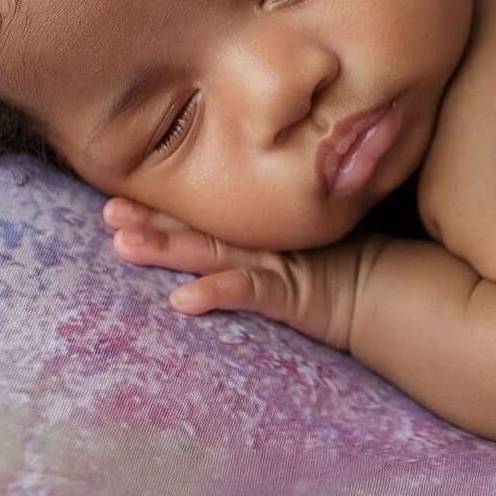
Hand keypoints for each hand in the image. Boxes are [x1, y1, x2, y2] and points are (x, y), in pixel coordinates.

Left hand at [101, 197, 370, 350]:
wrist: (387, 290)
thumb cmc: (343, 265)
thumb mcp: (296, 240)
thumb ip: (265, 223)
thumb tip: (224, 209)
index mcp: (256, 228)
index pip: (202, 211)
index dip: (160, 203)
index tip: (115, 195)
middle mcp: (259, 240)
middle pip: (196, 227)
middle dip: (150, 219)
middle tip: (108, 212)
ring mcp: (273, 263)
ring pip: (210, 252)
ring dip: (167, 248)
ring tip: (125, 245)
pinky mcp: (289, 293)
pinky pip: (249, 292)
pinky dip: (217, 293)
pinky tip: (182, 300)